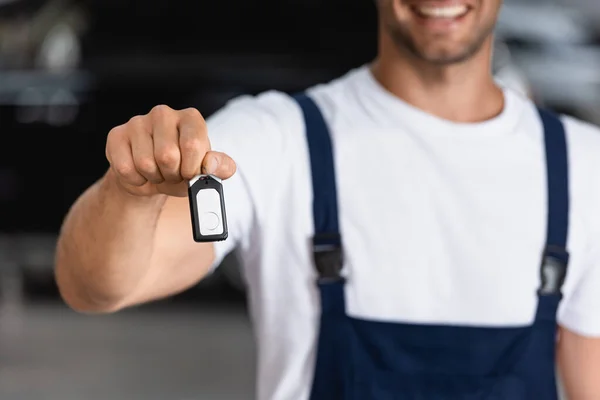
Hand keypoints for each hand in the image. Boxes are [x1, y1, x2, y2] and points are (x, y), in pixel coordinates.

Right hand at [105, 105, 235, 196]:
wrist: (152, 176)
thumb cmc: (182, 169)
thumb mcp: (206, 170)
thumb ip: (220, 168)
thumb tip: (212, 164)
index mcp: (191, 118)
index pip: (193, 144)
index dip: (191, 168)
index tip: (190, 173)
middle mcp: (164, 114)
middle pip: (167, 155)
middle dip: (172, 174)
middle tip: (173, 173)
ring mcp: (138, 122)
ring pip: (145, 164)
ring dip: (154, 177)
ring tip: (158, 172)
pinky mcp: (117, 135)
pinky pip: (125, 168)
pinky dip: (136, 180)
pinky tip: (140, 172)